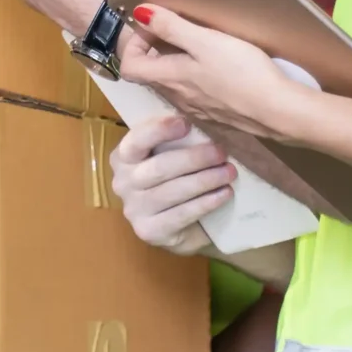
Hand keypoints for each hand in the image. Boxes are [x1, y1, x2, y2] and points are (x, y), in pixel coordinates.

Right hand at [110, 112, 234, 252]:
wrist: (178, 227)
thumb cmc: (174, 180)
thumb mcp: (168, 155)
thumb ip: (175, 141)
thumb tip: (203, 120)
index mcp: (123, 157)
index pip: (136, 140)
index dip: (159, 131)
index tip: (186, 124)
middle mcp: (122, 183)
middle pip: (159, 167)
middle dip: (194, 158)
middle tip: (222, 152)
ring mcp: (134, 210)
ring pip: (172, 191)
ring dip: (205, 180)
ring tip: (229, 172)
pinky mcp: (149, 231)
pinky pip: (181, 214)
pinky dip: (206, 202)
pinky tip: (224, 194)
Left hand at [119, 4, 315, 139]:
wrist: (279, 111)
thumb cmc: (241, 72)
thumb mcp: (205, 42)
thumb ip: (171, 27)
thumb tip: (138, 14)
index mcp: (170, 79)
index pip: (129, 67)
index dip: (133, 44)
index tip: (152, 28)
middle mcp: (178, 98)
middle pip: (152, 74)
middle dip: (156, 49)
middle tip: (176, 28)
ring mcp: (198, 110)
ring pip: (175, 84)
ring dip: (178, 63)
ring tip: (200, 44)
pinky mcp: (219, 114)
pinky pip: (196, 94)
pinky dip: (197, 77)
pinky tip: (220, 68)